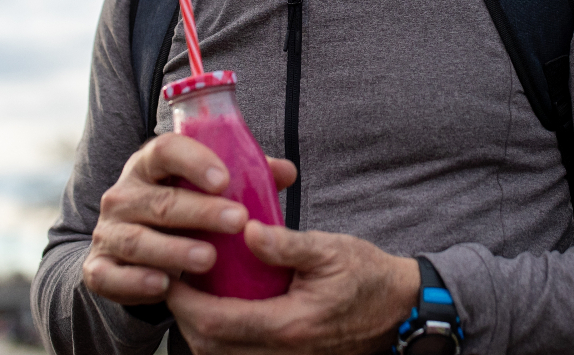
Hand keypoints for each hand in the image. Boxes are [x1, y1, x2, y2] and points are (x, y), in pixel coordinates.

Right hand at [82, 133, 296, 304]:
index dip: (195, 161)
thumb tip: (285, 171)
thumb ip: (246, 176)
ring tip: (209, 258)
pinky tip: (164, 284)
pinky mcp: (98, 268)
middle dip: (201, 211)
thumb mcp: (207, 188)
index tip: (225, 178)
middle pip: (161, 200)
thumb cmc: (182, 207)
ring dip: (174, 250)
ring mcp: (109, 231)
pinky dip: (135, 282)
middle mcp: (123, 194)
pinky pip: (111, 276)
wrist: (133, 249)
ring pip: (139, 240)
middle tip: (237, 220)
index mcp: (149, 164)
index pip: (167, 150)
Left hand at [167, 222, 420, 354]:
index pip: (217, 322)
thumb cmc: (368, 276)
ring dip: (202, 328)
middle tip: (177, 281)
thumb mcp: (330, 249)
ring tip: (196, 293)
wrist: (401, 309)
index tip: (173, 275)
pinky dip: (224, 336)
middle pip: (210, 347)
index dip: (186, 302)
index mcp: (289, 324)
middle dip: (186, 317)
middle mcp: (283, 351)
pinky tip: (226, 307)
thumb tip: (246, 231)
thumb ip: (286, 244)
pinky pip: (244, 354)